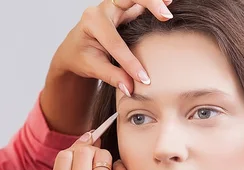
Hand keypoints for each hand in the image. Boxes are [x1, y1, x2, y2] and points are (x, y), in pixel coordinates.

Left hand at [40, 0, 171, 133]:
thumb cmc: (80, 57)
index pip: (116, 42)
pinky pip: (140, 5)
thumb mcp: (92, 68)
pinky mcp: (125, 10)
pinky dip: (153, 4)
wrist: (73, 49)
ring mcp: (115, 6)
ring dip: (153, 1)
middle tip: (166, 16)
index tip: (144, 79)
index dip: (130, 62)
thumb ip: (111, 76)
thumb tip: (131, 87)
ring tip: (170, 2)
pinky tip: (168, 3)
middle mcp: (104, 9)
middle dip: (149, 4)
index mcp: (92, 22)